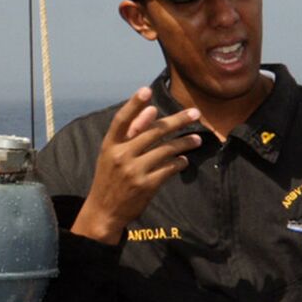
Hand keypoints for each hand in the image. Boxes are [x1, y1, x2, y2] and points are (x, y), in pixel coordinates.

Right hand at [71, 88, 202, 244]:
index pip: (122, 120)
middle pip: (153, 132)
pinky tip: (184, 160)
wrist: (104, 211)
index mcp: (110, 145)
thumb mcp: (112, 154)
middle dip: (177, 121)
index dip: (133, 104)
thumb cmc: (110, 177)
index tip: (146, 90)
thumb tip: (152, 110)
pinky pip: (169, 168)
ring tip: (197, 139)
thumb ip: (131, 132)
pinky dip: (179, 162)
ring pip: (166, 150)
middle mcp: (121, 155)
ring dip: (185, 143)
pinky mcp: (146, 186)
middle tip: (195, 113)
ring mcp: (134, 171)